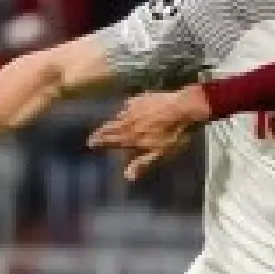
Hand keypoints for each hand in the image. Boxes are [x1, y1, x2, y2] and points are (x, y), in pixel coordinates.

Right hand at [88, 86, 211, 180]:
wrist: (184, 107)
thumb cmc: (174, 133)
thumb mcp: (160, 153)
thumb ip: (142, 163)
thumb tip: (127, 176)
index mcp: (130, 136)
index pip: (109, 139)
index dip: (98, 141)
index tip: (90, 143)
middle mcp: (128, 121)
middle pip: (110, 126)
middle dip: (102, 131)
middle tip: (95, 134)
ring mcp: (135, 107)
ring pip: (119, 115)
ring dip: (114, 120)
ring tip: (111, 124)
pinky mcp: (143, 97)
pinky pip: (130, 104)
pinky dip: (127, 108)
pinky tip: (129, 108)